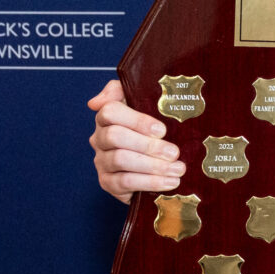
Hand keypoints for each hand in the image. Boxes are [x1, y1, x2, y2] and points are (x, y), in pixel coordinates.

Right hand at [87, 80, 182, 202]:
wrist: (159, 162)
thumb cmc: (154, 130)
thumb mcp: (148, 105)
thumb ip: (124, 90)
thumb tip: (96, 102)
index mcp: (108, 117)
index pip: (110, 111)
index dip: (136, 120)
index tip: (162, 130)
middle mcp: (100, 138)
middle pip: (115, 136)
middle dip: (148, 145)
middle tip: (174, 153)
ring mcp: (102, 161)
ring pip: (120, 160)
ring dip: (152, 166)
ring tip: (178, 169)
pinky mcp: (108, 183)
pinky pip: (124, 182)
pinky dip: (149, 182)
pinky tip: (170, 182)